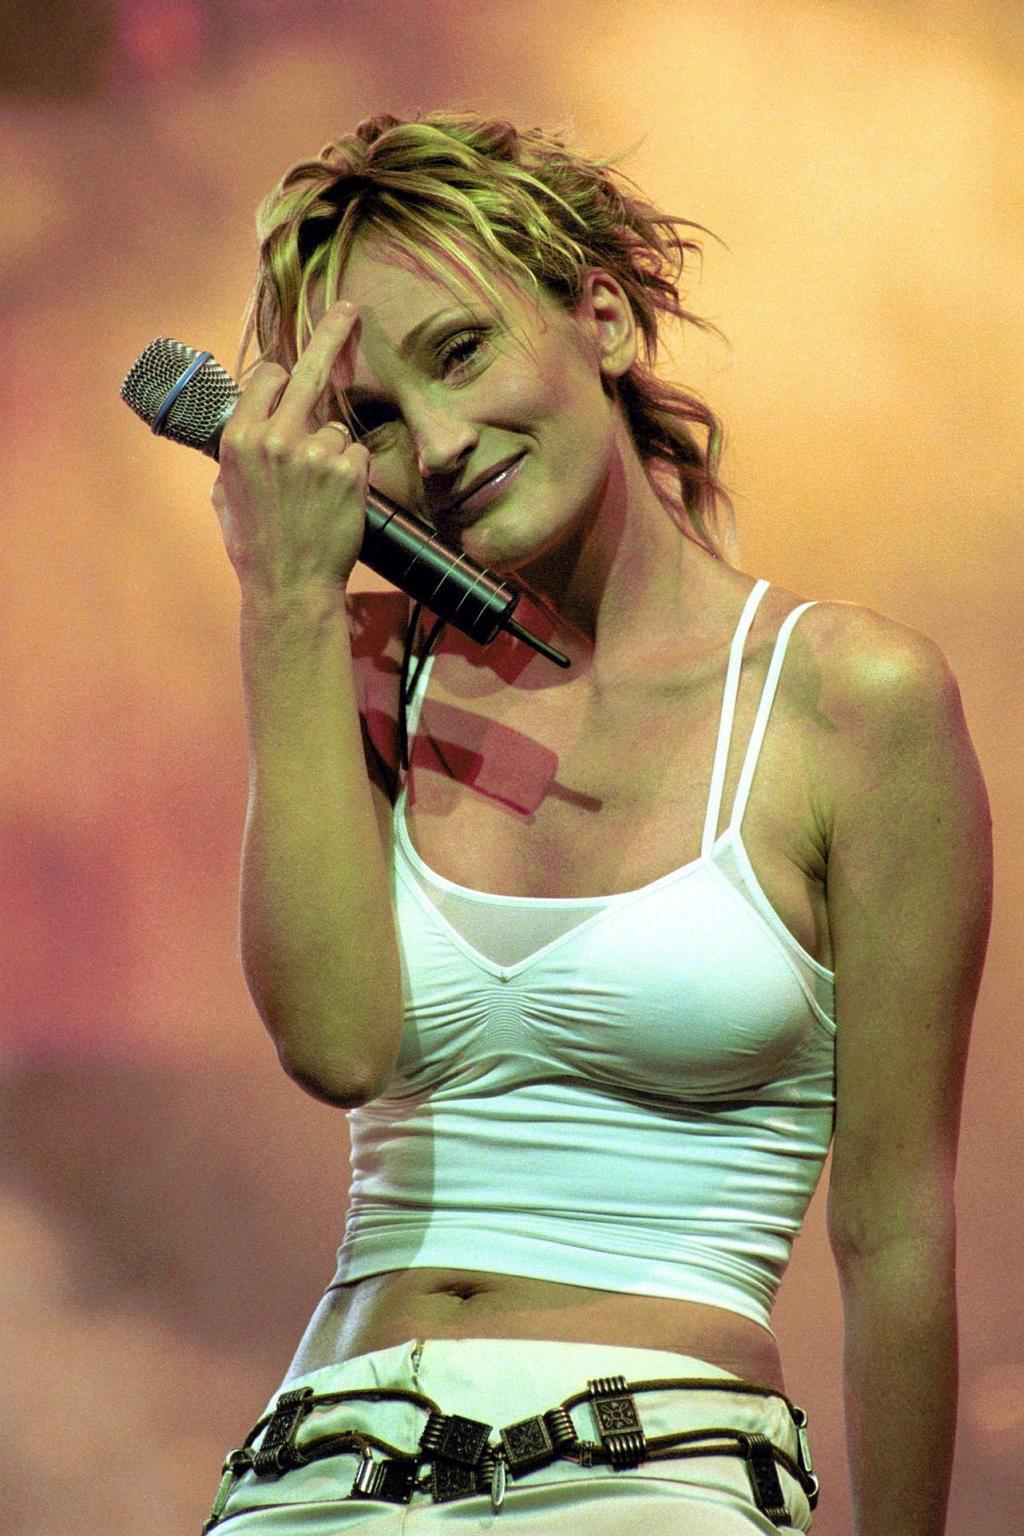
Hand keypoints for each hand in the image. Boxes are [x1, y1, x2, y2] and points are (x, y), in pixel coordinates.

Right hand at [210, 300, 369, 602]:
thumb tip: (242, 427)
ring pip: (336, 428)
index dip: (282, 380)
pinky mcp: (348, 471)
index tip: (292, 375)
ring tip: (318, 495)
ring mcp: (315, 452)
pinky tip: (336, 501)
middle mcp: (275, 437)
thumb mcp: (224, 494)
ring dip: (333, 452)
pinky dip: (351, 474)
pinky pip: (356, 454)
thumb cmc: (256, 546)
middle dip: (331, 333)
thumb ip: (235, 453)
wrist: (289, 586)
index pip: (268, 376)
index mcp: (238, 438)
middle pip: (309, 368)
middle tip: (349, 310)